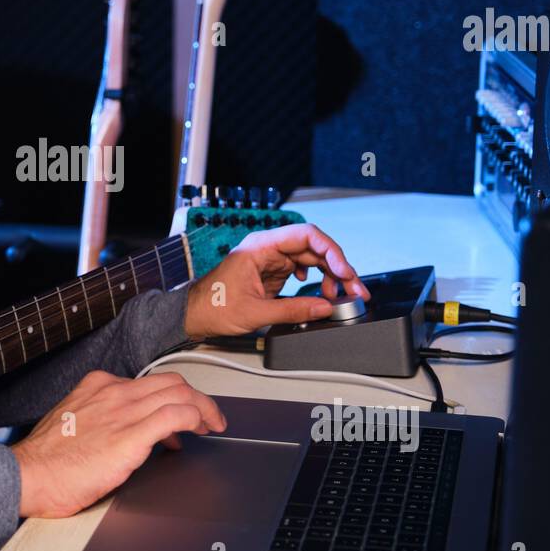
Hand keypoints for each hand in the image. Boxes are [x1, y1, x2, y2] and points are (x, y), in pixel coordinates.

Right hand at [11, 370, 226, 517]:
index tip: (177, 419)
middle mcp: (114, 392)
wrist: (28, 475)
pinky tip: (199, 429)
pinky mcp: (130, 436)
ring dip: (203, 408)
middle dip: (196, 398)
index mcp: (98, 386)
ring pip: (180, 393)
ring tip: (212, 425)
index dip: (170, 399)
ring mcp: (123, 411)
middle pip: (170, 382)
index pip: (148, 382)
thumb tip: (126, 432)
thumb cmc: (46, 460)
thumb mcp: (74, 423)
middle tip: (207, 419)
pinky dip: (195, 418)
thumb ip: (102, 420)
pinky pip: (175, 415)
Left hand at [183, 223, 369, 338]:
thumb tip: (325, 308)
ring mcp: (271, 260)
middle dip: (338, 267)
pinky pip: (303, 271)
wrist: (194, 315)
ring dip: (330, 276)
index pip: (305, 235)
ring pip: (311, 260)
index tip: (345, 271)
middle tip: (354, 289)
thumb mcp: (255, 312)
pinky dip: (317, 281)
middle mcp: (268, 248)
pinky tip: (322, 293)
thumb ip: (293, 310)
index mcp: (261, 246)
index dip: (331, 251)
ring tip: (340, 296)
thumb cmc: (213, 307)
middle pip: (313, 248)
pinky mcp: (273, 273)